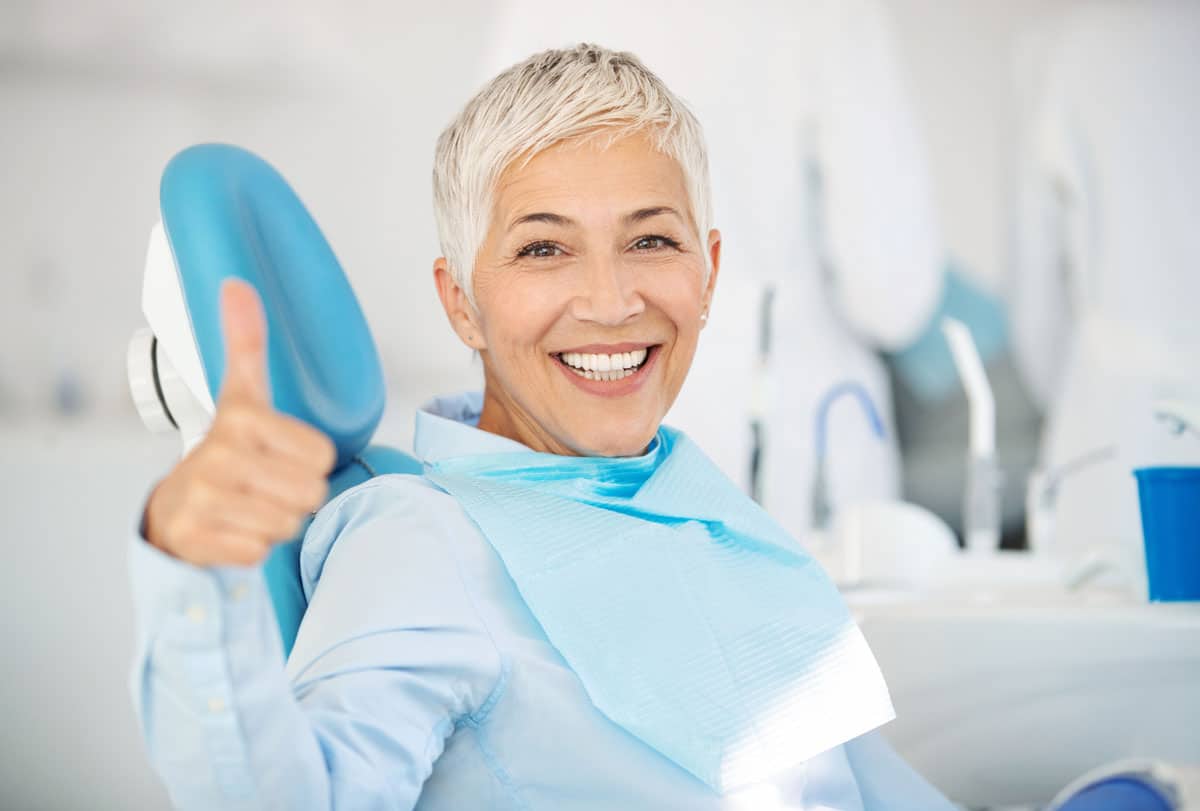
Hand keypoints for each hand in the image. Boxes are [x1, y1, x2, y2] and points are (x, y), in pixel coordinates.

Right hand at [143, 278, 336, 565]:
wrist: (174, 507)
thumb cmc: (225, 449)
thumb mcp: (240, 393)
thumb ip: (245, 342)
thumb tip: (236, 284)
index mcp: (240, 419)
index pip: (321, 455)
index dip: (308, 460)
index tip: (278, 453)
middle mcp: (217, 458)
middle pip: (309, 493)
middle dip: (296, 494)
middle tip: (267, 484)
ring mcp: (203, 500)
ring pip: (287, 523)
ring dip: (276, 520)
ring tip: (250, 504)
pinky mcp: (194, 539)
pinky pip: (258, 550)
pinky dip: (252, 546)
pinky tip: (232, 528)